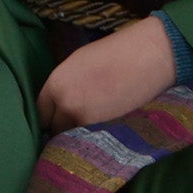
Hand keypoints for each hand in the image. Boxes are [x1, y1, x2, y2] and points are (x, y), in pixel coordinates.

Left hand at [36, 16, 180, 131]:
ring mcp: (86, 119)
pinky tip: (108, 128)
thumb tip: (60, 102)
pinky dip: (98, 138)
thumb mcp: (80, 62)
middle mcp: (66, 104)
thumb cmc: (119, 51)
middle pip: (55, 128)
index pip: (40, 112)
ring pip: (74, 138)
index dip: (50, 116)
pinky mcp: (107, 130)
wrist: (152, 55)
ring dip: (81, 134)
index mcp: (56, 84)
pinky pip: (94, 141)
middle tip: (79, 122)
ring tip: (96, 125)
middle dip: (64, 126)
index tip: (57, 118)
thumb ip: (65, 84)